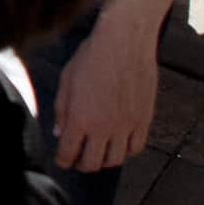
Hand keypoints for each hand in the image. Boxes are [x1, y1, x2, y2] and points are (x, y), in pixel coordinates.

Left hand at [49, 10, 161, 172]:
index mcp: (80, 119)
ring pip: (115, 160)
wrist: (125, 40)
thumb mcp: (67, 80)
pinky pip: (136, 148)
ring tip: (99, 150)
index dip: (63, 161)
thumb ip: (61, 110)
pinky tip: (119, 142)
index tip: (62, 159)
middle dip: (82, 164)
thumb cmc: (91, 56)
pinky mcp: (144, 119)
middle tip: (79, 157)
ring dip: (104, 159)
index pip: (68, 154)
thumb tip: (59, 133)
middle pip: (92, 164)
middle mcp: (103, 127)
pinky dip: (126, 150)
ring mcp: (126, 125)